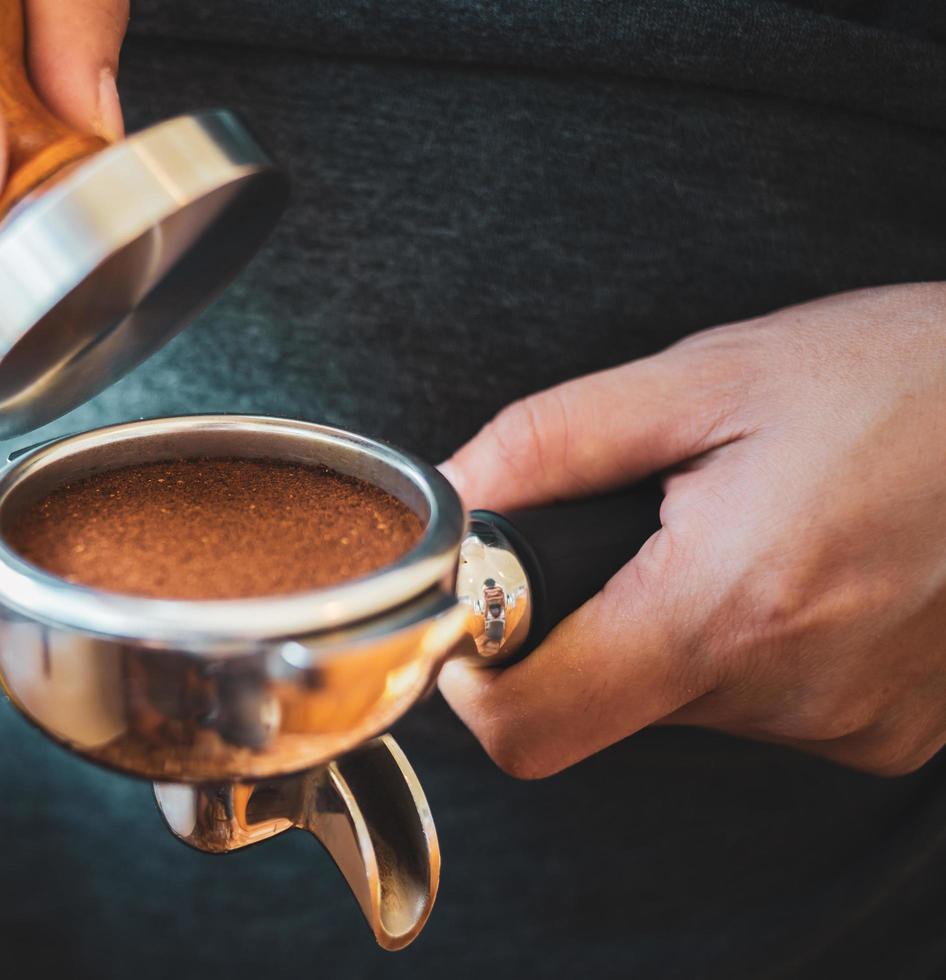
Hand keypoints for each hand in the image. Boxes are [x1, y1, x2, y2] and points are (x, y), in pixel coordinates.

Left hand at [438, 283, 945, 778]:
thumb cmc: (903, 377)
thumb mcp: (709, 375)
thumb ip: (551, 442)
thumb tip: (451, 495)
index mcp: (723, 609)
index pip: (526, 726)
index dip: (474, 673)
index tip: (485, 604)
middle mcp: (786, 695)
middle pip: (598, 703)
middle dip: (591, 618)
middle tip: (654, 522)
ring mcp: (845, 726)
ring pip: (679, 699)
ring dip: (677, 622)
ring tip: (753, 526)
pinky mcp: (887, 734)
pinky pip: (761, 704)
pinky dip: (749, 642)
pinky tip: (804, 564)